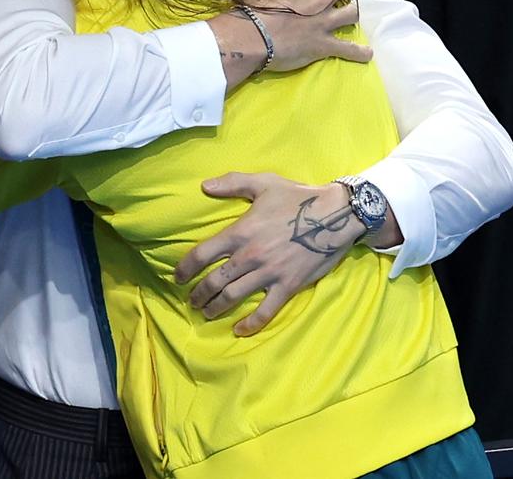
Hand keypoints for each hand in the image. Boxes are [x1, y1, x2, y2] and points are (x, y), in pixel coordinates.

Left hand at [175, 172, 365, 335]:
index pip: (202, 254)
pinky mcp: (287, 286)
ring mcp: (269, 273)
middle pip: (214, 281)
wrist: (335, 214)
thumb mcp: (263, 183)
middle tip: (192, 301)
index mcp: (241, 232)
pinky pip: (265, 311)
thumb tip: (204, 186)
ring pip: (234, 297)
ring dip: (216, 308)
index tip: (178, 278)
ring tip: (207, 313)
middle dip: (199, 294)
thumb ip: (232, 183)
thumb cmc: (297, 196)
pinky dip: (251, 324)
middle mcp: (250, 256)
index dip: (186, 268)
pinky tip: (239, 330)